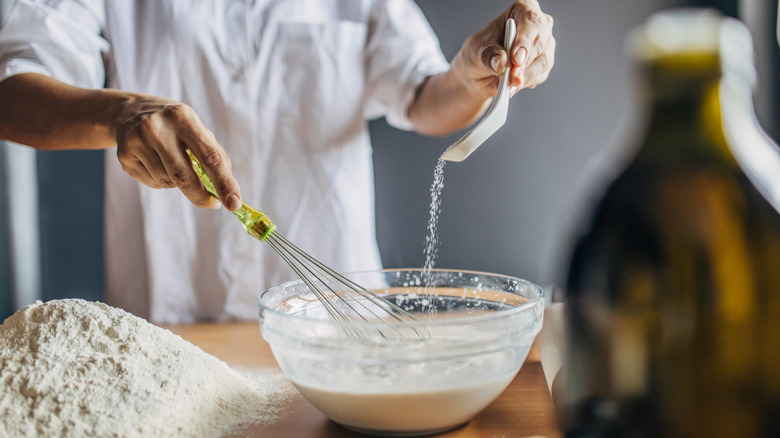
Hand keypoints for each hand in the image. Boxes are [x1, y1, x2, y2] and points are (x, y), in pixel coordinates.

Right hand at [113, 94, 241, 210]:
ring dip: (178, 184)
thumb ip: (215, 155)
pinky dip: (161, 182)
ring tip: (172, 164)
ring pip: (168, 182)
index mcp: (184, 118)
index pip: (210, 156)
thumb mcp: (196, 128)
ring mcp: (137, 141)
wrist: (129, 111)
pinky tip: (155, 163)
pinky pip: (152, 183)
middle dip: (201, 196)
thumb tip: (230, 191)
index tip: (234, 204)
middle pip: (184, 176)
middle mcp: (157, 127)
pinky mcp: (124, 155)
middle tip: (212, 204)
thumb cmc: (174, 125)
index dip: (224, 183)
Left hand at [452, 0, 555, 98]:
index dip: (525, 40)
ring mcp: (544, 44)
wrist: (479, 72)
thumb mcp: (477, 51)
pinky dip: (525, 83)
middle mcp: (537, 25)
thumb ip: (489, 55)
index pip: (531, 20)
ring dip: (525, 77)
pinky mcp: (543, 63)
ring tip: (508, 86)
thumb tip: (501, 62)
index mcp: (521, 10)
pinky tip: (512, 86)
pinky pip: (539, 75)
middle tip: (511, 78)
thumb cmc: (480, 52)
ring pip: (543, 61)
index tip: (516, 58)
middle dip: (524, 64)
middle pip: (540, 42)